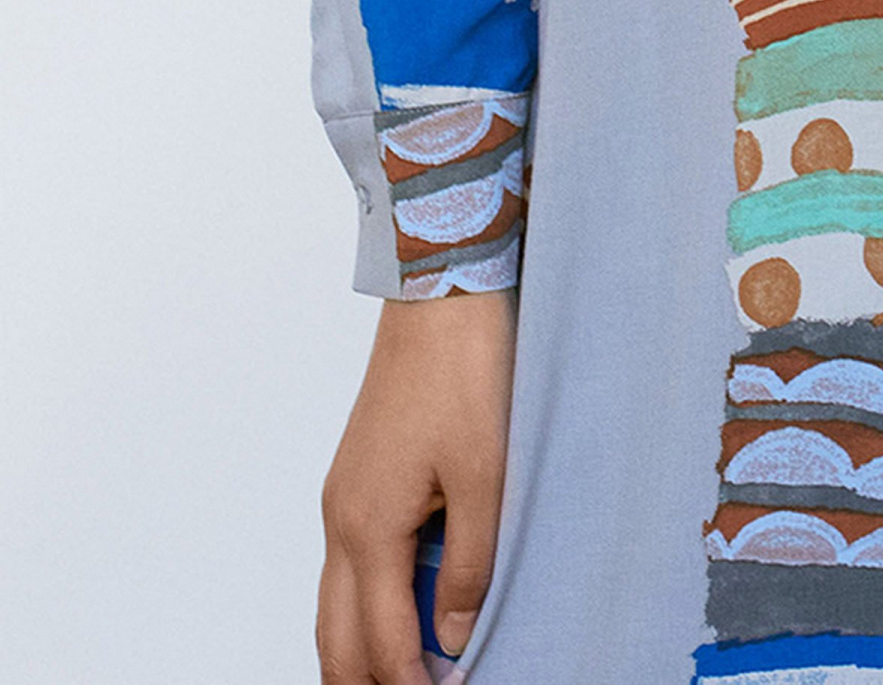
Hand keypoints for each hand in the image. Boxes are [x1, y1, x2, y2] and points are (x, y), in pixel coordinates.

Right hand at [317, 289, 515, 682]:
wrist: (441, 294)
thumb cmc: (465, 373)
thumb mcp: (486, 475)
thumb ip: (470, 566)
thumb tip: (454, 642)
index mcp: (368, 528)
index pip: (382, 646)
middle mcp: (342, 521)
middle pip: (337, 641)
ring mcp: (343, 499)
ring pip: (336, 607)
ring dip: (365, 649)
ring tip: (409, 675)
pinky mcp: (357, 479)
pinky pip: (351, 567)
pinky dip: (370, 606)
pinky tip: (408, 609)